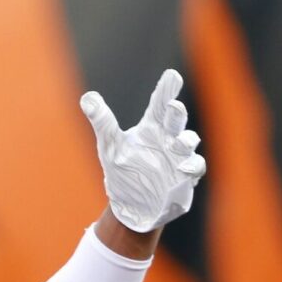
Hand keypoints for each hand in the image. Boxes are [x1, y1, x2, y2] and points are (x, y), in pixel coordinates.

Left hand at [81, 69, 205, 233]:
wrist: (131, 205)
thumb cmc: (123, 170)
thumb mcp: (110, 145)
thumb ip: (102, 121)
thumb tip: (86, 97)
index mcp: (152, 128)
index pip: (159, 104)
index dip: (166, 90)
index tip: (172, 76)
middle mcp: (168, 138)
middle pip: (176, 120)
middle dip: (177, 113)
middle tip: (173, 107)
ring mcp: (179, 157)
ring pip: (189, 142)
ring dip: (186, 141)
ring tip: (177, 143)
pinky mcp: (185, 177)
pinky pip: (195, 167)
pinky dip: (192, 166)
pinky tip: (184, 169)